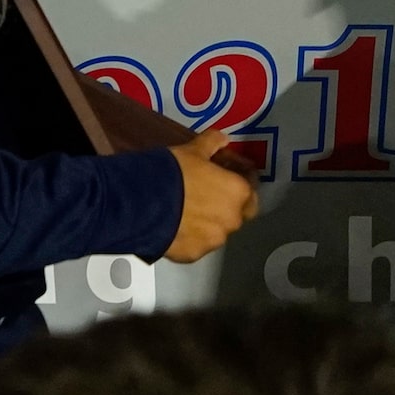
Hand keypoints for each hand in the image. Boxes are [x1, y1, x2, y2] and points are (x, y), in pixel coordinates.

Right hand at [163, 126, 259, 260]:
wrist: (143, 204)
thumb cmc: (174, 172)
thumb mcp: (193, 150)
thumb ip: (212, 143)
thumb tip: (223, 139)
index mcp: (238, 193)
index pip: (251, 187)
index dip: (241, 177)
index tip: (229, 172)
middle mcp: (231, 221)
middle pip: (239, 213)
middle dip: (230, 204)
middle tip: (212, 193)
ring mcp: (212, 242)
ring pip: (218, 231)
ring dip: (210, 221)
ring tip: (188, 210)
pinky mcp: (193, 256)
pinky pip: (197, 244)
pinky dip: (191, 236)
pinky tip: (176, 225)